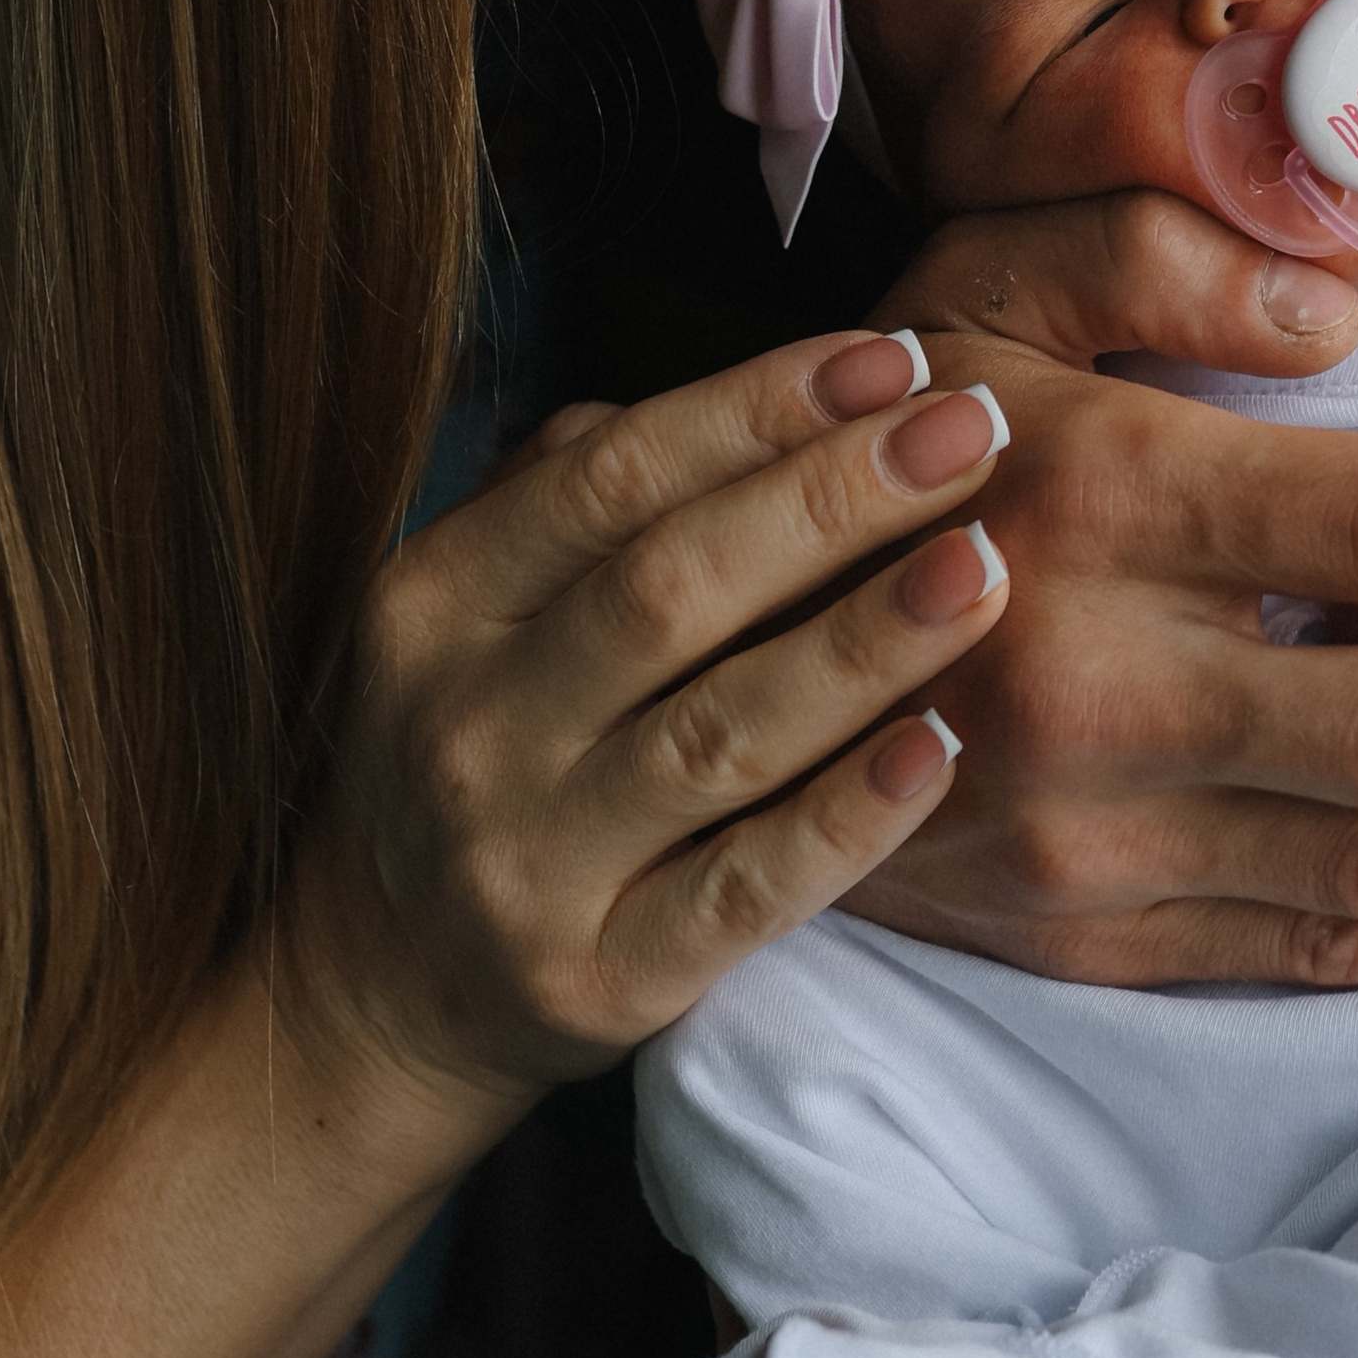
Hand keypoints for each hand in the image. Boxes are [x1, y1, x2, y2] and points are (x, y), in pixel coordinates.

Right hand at [281, 332, 1014, 1126]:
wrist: (373, 999)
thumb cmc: (469, 755)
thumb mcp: (463, 612)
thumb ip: (574, 489)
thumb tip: (746, 394)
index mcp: (436, 603)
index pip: (612, 479)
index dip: (759, 407)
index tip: (896, 358)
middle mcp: (473, 725)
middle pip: (673, 588)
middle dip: (834, 498)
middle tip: (972, 431)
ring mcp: (532, 862)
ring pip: (721, 732)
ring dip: (863, 641)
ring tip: (984, 566)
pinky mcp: (603, 977)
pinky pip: (742, 890)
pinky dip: (845, 819)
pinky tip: (938, 748)